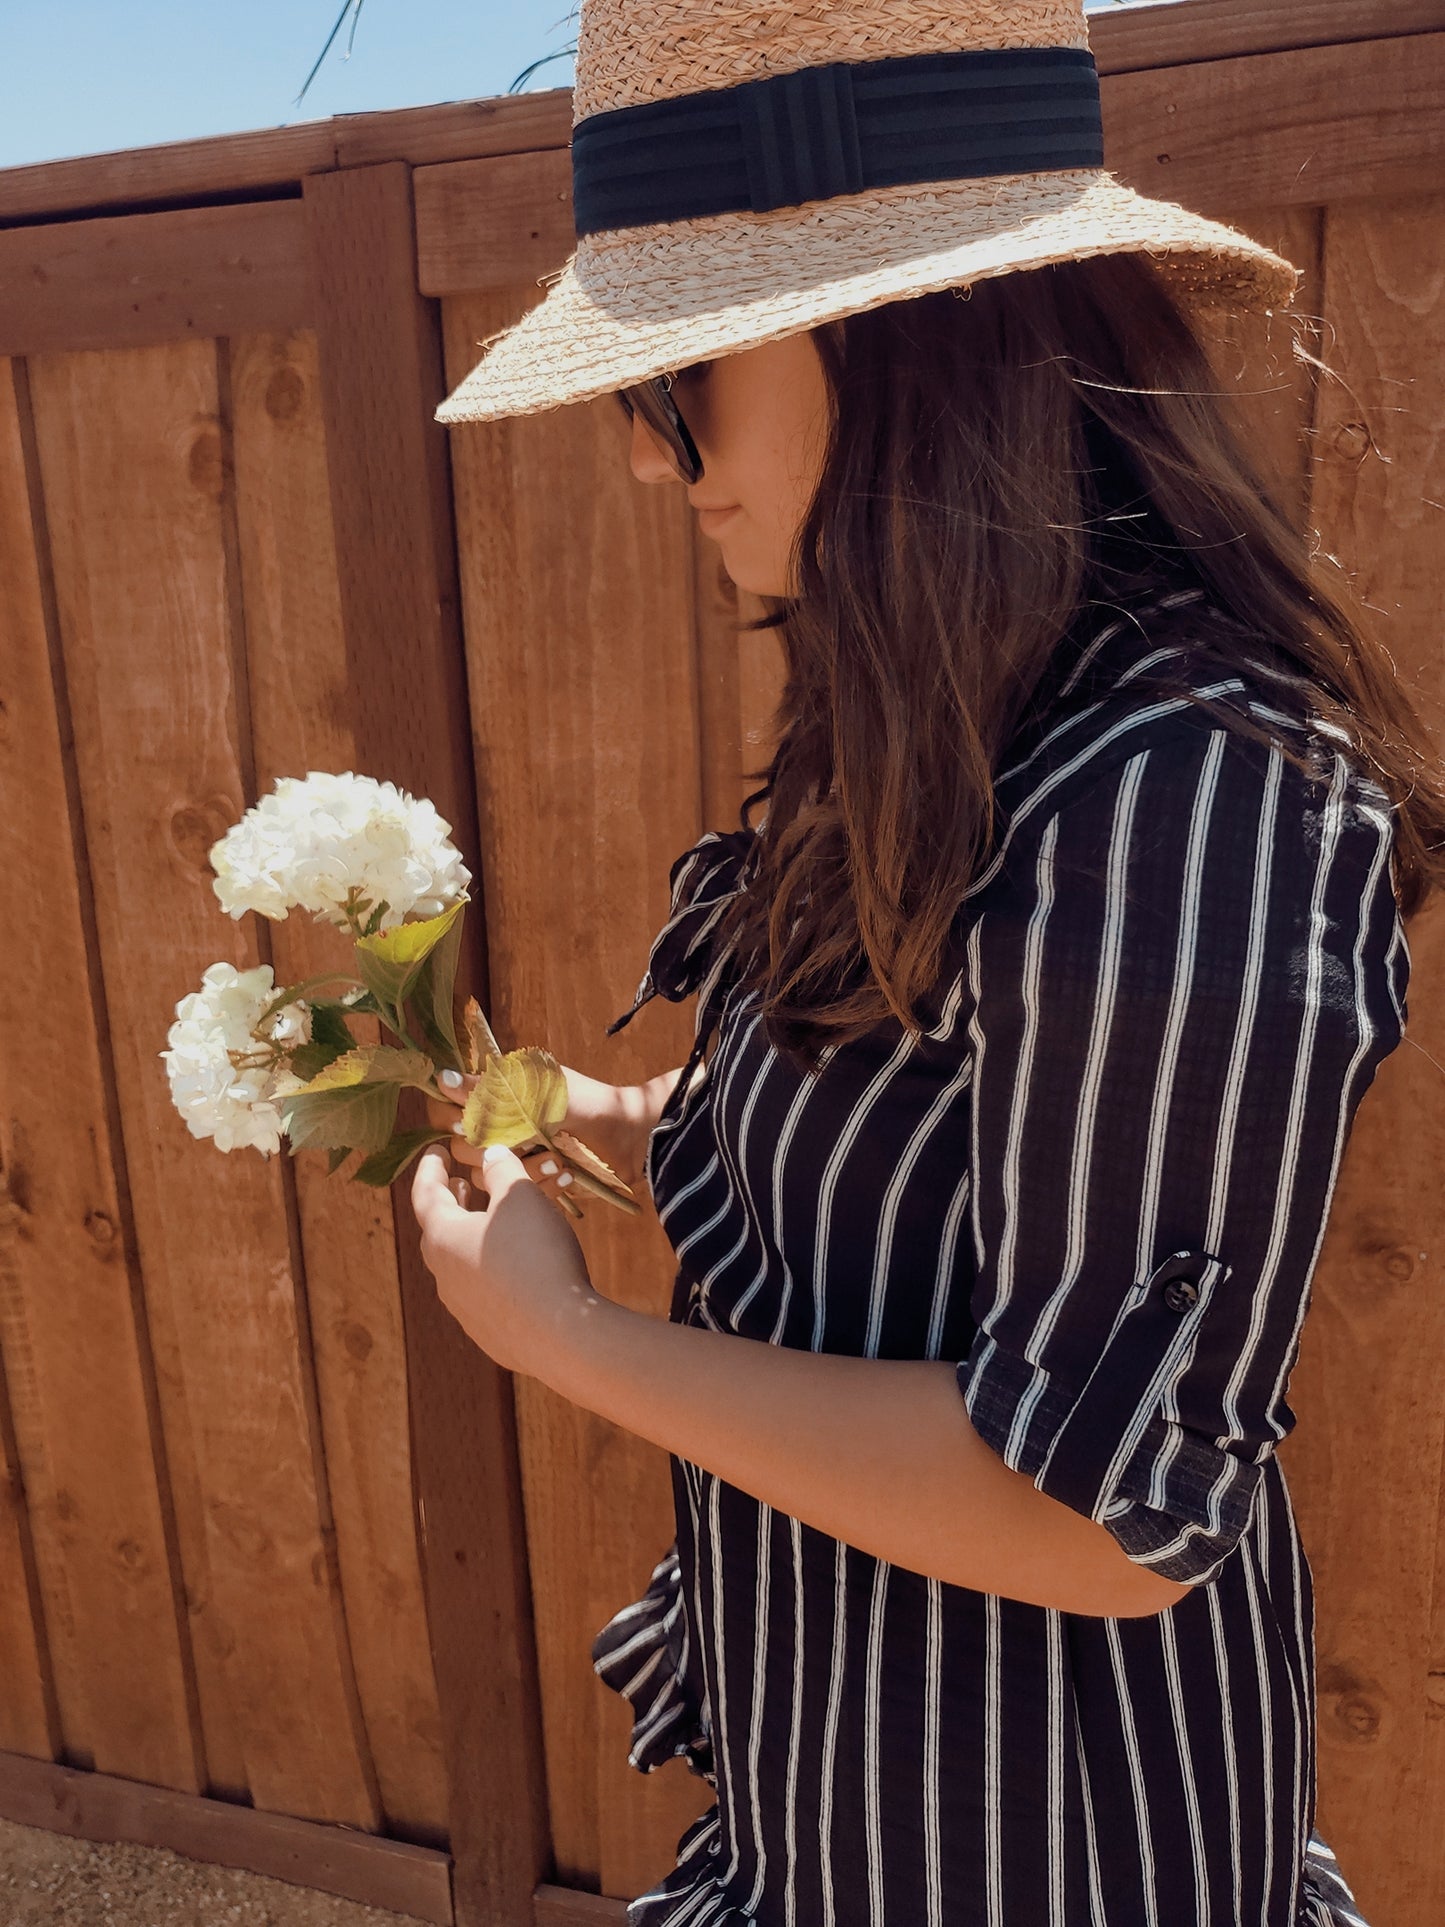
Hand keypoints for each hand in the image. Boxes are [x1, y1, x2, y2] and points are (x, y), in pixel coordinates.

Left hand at [409, 1141, 599, 1373]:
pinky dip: (490, 1270)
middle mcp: (444, 1275)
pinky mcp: (487, 1333)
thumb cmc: (535, 1254)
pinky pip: (483, 1293)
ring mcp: (464, 1309)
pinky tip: (513, 1268)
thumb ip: (502, 1170)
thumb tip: (490, 1155)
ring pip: (460, 1264)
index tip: (435, 1150)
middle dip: (451, 1203)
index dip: (430, 1168)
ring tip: (489, 1222)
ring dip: (470, 1238)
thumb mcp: (521, 1197)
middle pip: (438, 1231)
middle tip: (461, 1184)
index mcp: (443, 1237)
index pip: (425, 1194)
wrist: (559, 1335)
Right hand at [423, 1062, 657, 1198]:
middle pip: (463, 1148)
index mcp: (498, 1095)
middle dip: (493, 1147)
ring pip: (489, 1175)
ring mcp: (519, 1156)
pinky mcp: (536, 1181)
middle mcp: (502, 1126)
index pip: (449, 1109)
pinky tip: (566, 1175)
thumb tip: (440, 1076)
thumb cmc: (588, 1104)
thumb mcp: (536, 1093)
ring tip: (557, 1160)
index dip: (453, 1118)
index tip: (469, 1123)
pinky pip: (517, 1192)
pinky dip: (542, 1184)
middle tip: (524, 1141)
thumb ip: (488, 1090)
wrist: (634, 1136)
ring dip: (523, 1168)